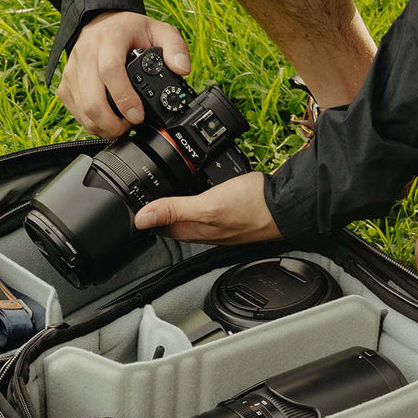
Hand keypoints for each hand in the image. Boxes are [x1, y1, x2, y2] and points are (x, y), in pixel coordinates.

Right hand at [58, 11, 190, 138]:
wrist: (101, 23)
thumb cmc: (130, 31)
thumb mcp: (157, 30)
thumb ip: (175, 47)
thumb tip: (182, 69)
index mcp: (109, 39)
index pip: (111, 71)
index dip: (124, 98)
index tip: (138, 116)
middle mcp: (85, 53)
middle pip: (93, 100)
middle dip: (113, 123)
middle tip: (129, 127)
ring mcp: (72, 70)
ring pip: (84, 111)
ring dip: (104, 127)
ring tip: (120, 126)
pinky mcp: (65, 84)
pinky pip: (76, 112)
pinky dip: (92, 123)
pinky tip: (106, 121)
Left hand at [133, 172, 281, 244]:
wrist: (285, 205)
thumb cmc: (251, 207)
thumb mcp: (206, 205)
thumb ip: (173, 210)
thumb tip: (141, 219)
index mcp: (193, 230)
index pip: (157, 227)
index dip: (143, 216)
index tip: (131, 204)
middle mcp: (203, 230)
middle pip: (170, 222)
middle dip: (156, 210)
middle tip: (144, 193)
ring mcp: (217, 223)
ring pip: (187, 214)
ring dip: (175, 203)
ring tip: (164, 189)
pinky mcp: (229, 213)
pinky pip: (204, 207)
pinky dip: (196, 197)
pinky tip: (197, 187)